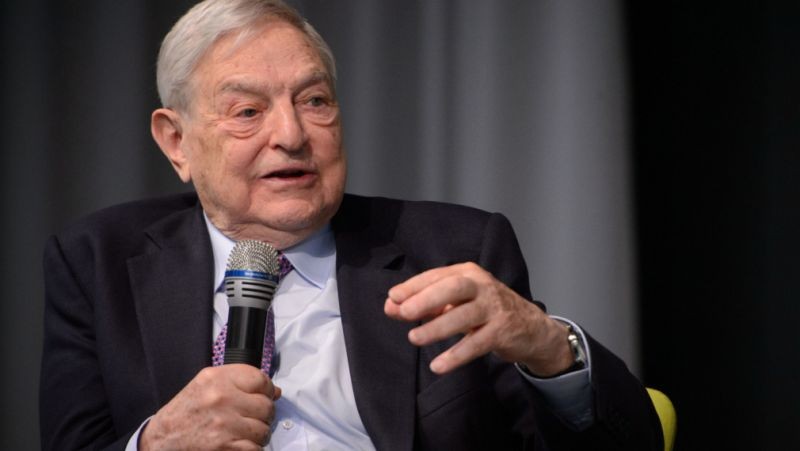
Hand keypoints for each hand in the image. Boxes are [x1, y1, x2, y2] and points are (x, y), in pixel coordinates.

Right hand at [140, 364, 280, 450]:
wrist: (161, 441)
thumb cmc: (185, 413)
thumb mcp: (206, 386)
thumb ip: (239, 383)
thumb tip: (276, 391)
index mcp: (217, 379)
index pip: (260, 379)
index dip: (267, 390)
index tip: (263, 396)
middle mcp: (221, 398)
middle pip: (266, 406)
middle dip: (263, 415)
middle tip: (250, 418)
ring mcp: (224, 424)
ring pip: (264, 429)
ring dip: (258, 434)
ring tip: (243, 433)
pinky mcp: (225, 447)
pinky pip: (255, 448)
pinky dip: (250, 449)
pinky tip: (238, 444)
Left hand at [384, 262, 573, 375]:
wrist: (531, 328)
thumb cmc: (486, 311)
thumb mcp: (456, 303)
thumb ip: (424, 305)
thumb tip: (391, 306)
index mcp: (467, 273)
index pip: (437, 276)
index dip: (413, 287)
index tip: (392, 298)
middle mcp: (482, 286)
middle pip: (453, 288)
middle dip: (426, 299)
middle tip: (404, 312)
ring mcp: (494, 308)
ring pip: (464, 315)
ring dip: (437, 327)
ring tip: (415, 338)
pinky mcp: (502, 332)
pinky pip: (476, 344)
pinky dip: (456, 355)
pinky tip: (438, 365)